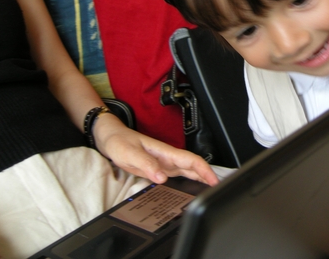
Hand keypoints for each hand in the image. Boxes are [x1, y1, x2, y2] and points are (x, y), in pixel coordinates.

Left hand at [93, 114, 219, 185]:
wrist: (111, 138)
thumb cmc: (120, 142)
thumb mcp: (130, 154)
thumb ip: (146, 165)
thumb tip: (162, 178)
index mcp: (165, 152)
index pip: (191, 160)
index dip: (205, 170)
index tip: (214, 180)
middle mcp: (168, 158)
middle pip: (194, 166)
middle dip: (208, 176)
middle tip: (218, 189)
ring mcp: (165, 163)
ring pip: (188, 171)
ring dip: (201, 179)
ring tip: (210, 190)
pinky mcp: (160, 168)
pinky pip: (179, 175)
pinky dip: (189, 181)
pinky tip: (192, 188)